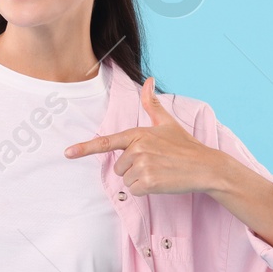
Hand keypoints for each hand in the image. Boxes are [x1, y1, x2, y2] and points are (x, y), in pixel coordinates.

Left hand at [63, 77, 223, 195]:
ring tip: (160, 172)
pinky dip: (146, 191)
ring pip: (126, 180)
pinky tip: (161, 182)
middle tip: (156, 164)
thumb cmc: (185, 146)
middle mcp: (137, 149)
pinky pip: (135, 191)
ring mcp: (142, 166)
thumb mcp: (167, 123)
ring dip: (140, 180)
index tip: (67, 153)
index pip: (106, 142)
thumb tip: (147, 80)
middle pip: (118, 167)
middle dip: (133, 169)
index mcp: (138, 134)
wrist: (205, 166)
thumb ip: (152, 104)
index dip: (84, 148)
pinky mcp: (148, 182)